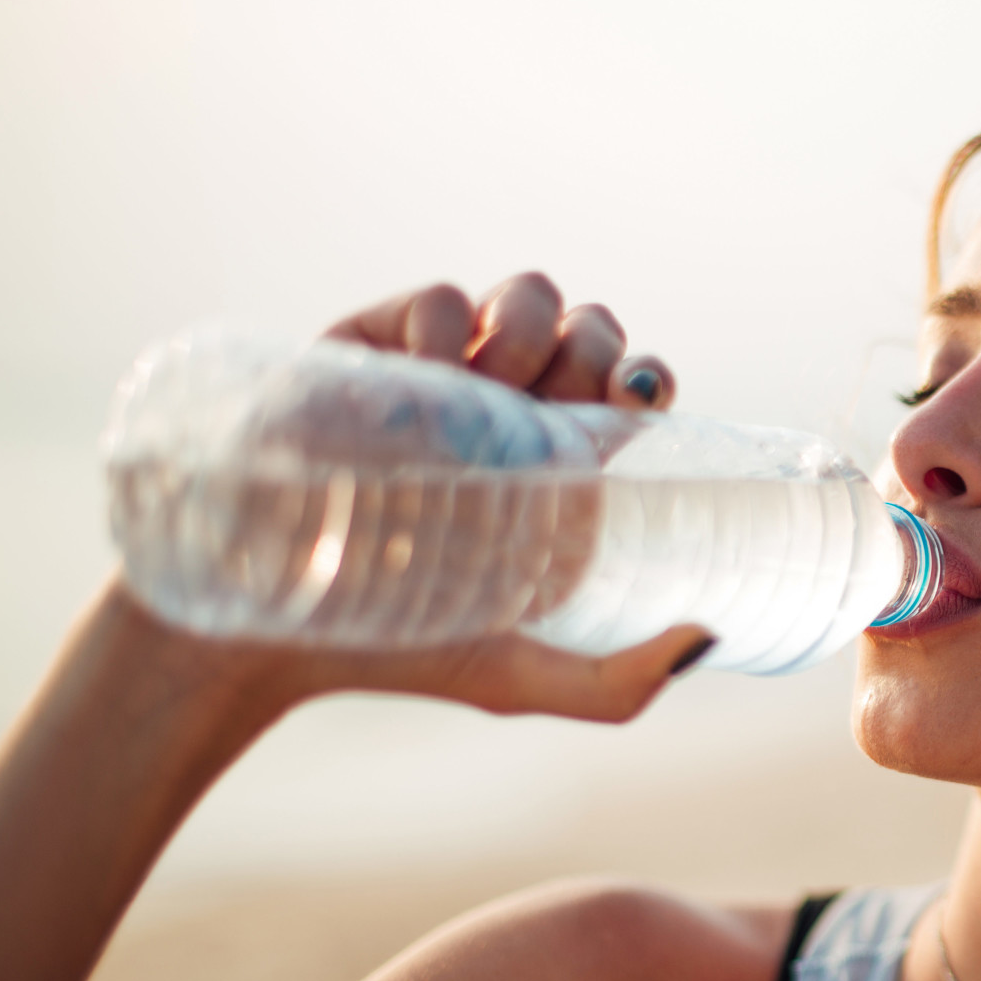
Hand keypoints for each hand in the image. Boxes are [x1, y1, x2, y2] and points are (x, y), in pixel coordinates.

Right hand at [260, 272, 710, 719]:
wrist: (270, 627)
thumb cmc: (396, 652)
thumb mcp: (520, 677)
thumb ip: (619, 684)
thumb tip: (710, 639)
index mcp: (555, 465)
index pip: (628, 386)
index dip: (646, 376)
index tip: (638, 402)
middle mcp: (507, 411)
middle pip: (592, 330)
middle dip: (596, 349)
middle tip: (560, 408)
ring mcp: (442, 375)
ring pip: (530, 296)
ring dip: (534, 330)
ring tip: (495, 395)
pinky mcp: (372, 349)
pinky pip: (440, 297)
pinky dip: (449, 322)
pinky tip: (432, 376)